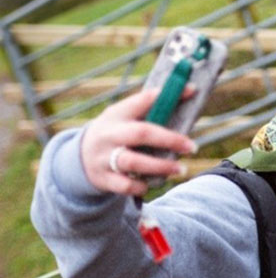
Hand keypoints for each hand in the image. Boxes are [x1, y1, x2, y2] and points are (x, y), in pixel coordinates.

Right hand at [81, 88, 196, 195]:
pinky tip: (150, 184)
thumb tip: (190, 91)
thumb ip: (151, 109)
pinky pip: (126, 185)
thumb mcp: (125, 118)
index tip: (190, 91)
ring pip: (134, 162)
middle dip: (169, 139)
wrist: (80, 158)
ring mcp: (104, 157)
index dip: (164, 97)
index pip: (141, 101)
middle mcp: (109, 134)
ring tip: (181, 169)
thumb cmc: (116, 134)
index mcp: (116, 114)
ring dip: (161, 166)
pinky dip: (141, 186)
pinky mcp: (104, 179)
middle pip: (140, 133)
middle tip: (192, 146)